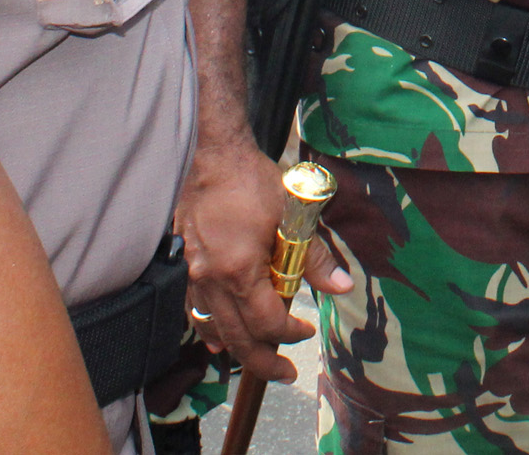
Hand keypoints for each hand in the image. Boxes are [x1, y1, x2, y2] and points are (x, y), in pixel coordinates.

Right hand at [174, 135, 351, 380]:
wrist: (212, 155)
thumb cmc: (252, 182)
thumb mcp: (293, 216)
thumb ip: (314, 257)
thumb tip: (342, 286)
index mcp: (239, 271)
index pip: (266, 322)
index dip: (289, 332)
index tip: (306, 328)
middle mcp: (211, 280)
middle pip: (237, 338)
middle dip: (263, 360)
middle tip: (285, 373)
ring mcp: (194, 275)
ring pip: (213, 328)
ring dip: (236, 348)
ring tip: (257, 360)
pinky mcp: (186, 265)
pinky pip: (195, 311)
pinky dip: (208, 329)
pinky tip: (215, 339)